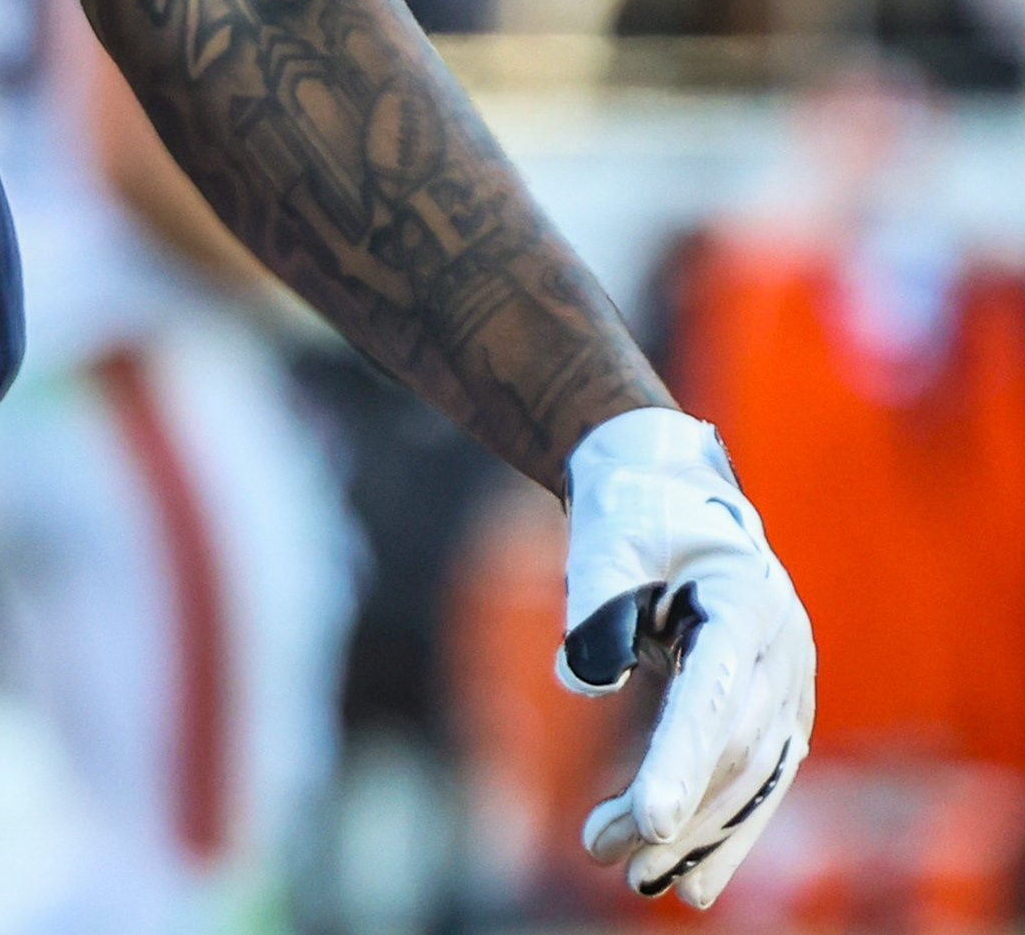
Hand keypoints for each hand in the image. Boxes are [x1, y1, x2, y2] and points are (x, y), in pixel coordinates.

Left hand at [559, 409, 814, 907]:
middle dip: (672, 809)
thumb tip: (583, 682)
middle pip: (730, 750)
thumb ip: (594, 600)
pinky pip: (757, 781)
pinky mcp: (778, 712)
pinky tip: (691, 880)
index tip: (649, 821)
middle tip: (601, 850)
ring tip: (636, 878)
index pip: (714, 698)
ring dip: (697, 834)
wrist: (675, 494)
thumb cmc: (634, 514)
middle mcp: (784, 654)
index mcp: (746, 606)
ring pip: (749, 778)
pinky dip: (726, 832)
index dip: (681, 762)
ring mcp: (791, 687)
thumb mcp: (606, 538)